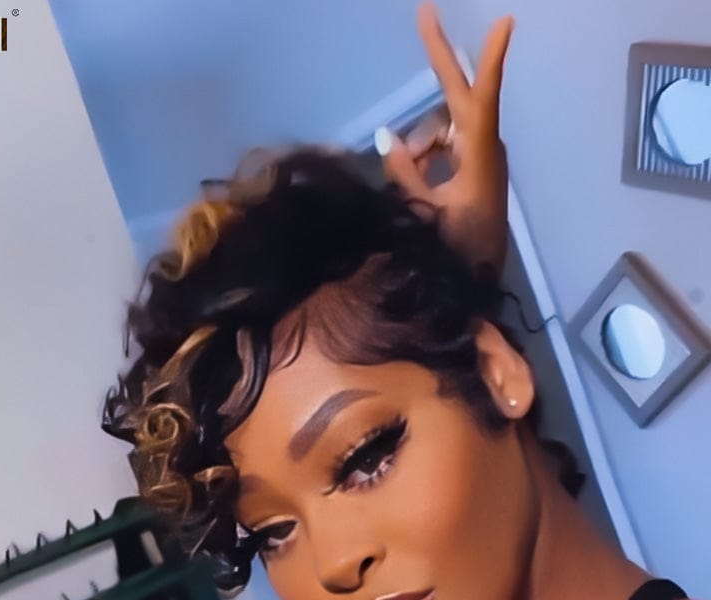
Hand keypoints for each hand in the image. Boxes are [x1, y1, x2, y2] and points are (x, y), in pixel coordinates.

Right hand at [378, 4, 513, 277]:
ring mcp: (480, 158)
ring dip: (420, 143)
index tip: (506, 19)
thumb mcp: (423, 211)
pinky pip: (446, 147)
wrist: (480, 279)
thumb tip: (386, 137)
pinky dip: (426, 156)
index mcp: (477, 155)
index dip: (490, 57)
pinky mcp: (475, 170)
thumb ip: (403, 173)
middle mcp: (483, 148)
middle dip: (440, 66)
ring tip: (405, 173)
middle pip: (456, 101)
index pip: (481, 96)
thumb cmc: (457, 247)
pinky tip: (413, 176)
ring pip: (444, 128)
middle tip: (423, 15)